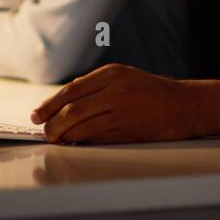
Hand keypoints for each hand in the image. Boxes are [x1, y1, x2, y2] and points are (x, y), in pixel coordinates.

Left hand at [30, 64, 195, 143]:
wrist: (183, 106)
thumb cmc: (150, 91)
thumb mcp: (122, 77)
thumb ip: (94, 87)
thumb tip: (63, 104)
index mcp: (111, 75)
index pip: (71, 91)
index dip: (49, 105)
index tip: (36, 115)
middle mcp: (114, 92)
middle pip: (71, 111)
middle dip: (52, 125)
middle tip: (44, 132)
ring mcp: (121, 114)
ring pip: (81, 129)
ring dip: (64, 137)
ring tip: (56, 140)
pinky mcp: (126, 134)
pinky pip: (95, 140)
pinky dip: (81, 143)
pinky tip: (74, 144)